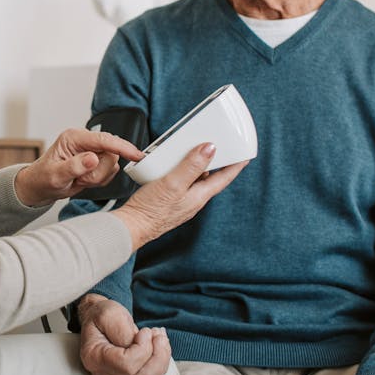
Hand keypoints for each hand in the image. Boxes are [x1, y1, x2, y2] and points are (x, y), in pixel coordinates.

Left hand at [12, 128, 143, 206]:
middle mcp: (85, 141)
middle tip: (80, 179)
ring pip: (111, 165)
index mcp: (74, 137)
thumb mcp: (55, 175)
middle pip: (110, 154)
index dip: (122, 147)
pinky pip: (109, 173)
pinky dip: (99, 181)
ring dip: (97, 178)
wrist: (40, 187)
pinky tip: (84, 180)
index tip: (136, 155)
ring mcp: (92, 151)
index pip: (104, 139)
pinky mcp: (97, 161)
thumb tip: (93, 158)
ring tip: (79, 180)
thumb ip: (74, 166)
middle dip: (98, 172)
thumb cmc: (42, 178)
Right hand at [77, 294, 171, 374]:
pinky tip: (157, 345)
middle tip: (157, 334)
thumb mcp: (109, 314)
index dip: (143, 349)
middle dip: (157, 356)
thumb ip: (122, 331)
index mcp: (94, 358)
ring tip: (159, 337)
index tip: (145, 331)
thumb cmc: (101, 316)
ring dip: (161, 358)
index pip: (126, 365)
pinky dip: (161, 362)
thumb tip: (139, 347)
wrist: (98, 321)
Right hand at [112, 144, 247, 249]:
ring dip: (192, 165)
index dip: (235, 166)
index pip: (223, 178)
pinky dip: (178, 171)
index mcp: (199, 196)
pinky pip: (179, 183)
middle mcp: (192, 200)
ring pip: (192, 179)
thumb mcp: (173, 183)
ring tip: (186, 151)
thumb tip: (210, 149)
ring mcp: (180, 201)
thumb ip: (192, 166)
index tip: (244, 156)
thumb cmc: (151, 211)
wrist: (131, 228)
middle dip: (212, 161)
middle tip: (212, 146)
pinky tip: (167, 167)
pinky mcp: (168, 201)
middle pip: (208, 177)